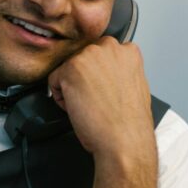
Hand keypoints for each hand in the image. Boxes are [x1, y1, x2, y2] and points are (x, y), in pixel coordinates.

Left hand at [47, 36, 155, 160]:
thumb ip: (120, 71)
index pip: (102, 54)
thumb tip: (105, 74)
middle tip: (94, 99)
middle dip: (84, 77)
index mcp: (128, 51)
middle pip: (84, 58)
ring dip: (72, 87)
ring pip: (68, 69)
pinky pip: (54, 80)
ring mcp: (89, 56)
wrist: (123, 139)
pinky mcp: (70, 68)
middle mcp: (109, 48)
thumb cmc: (129, 122)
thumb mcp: (134, 85)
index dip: (99, 75)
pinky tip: (78, 108)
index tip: (101, 88)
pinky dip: (60, 97)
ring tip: (88, 105)